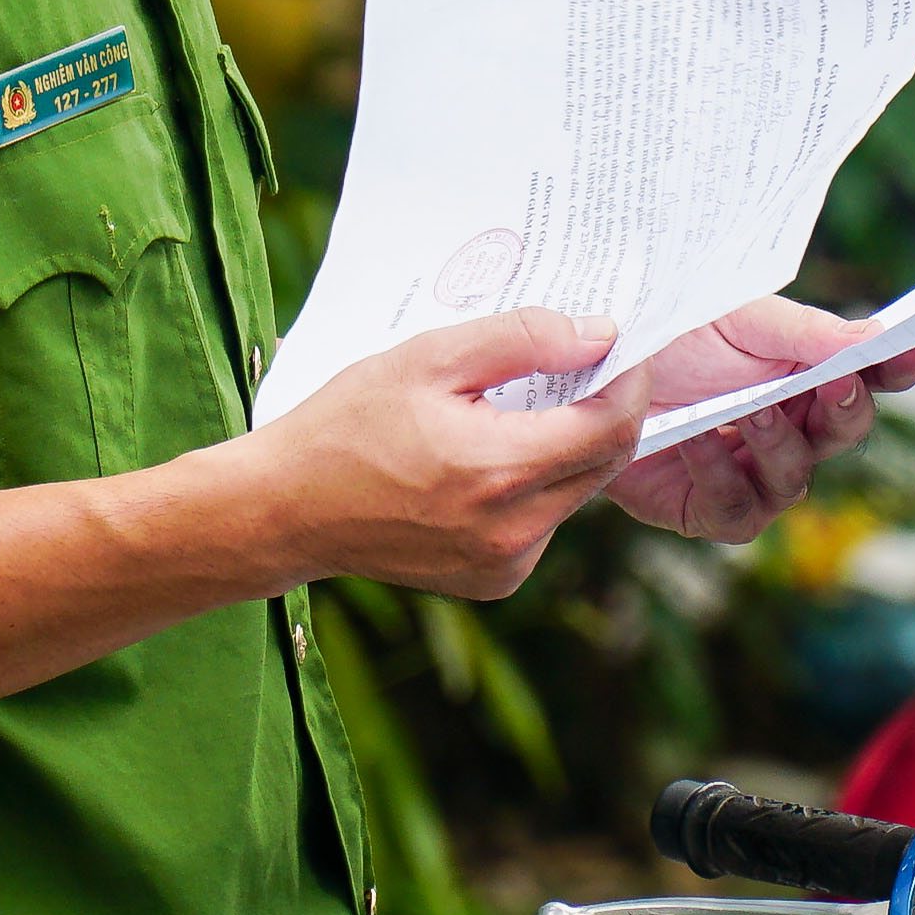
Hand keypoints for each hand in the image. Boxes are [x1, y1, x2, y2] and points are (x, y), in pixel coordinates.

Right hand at [253, 306, 647, 598]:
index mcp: (500, 471)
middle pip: (605, 461)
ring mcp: (506, 563)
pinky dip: (536, 486)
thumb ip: (522, 340)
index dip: (629, 380)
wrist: (286, 511)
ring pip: (578, 492)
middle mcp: (514, 529)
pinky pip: (545, 522)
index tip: (618, 346)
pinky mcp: (495, 581)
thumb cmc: (347, 427)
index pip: (613, 425)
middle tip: (575, 366)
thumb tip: (598, 333)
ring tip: (516, 411)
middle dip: (602, 409)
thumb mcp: (429, 359)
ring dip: (567, 447)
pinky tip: (488, 461)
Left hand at [607, 296, 914, 544]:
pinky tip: (697, 444)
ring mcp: (751, 473)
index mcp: (806, 371)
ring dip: (779, 445)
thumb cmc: (665, 338)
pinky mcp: (706, 508)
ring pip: (796, 479)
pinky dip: (721, 475)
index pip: (871, 373)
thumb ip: (806, 334)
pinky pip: (737, 509)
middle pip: (846, 429)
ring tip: (752, 411)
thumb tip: (879, 337)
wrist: (583, 374)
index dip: (900, 364)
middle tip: (835, 384)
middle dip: (846, 408)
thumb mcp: (736, 320)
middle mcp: (789, 426)